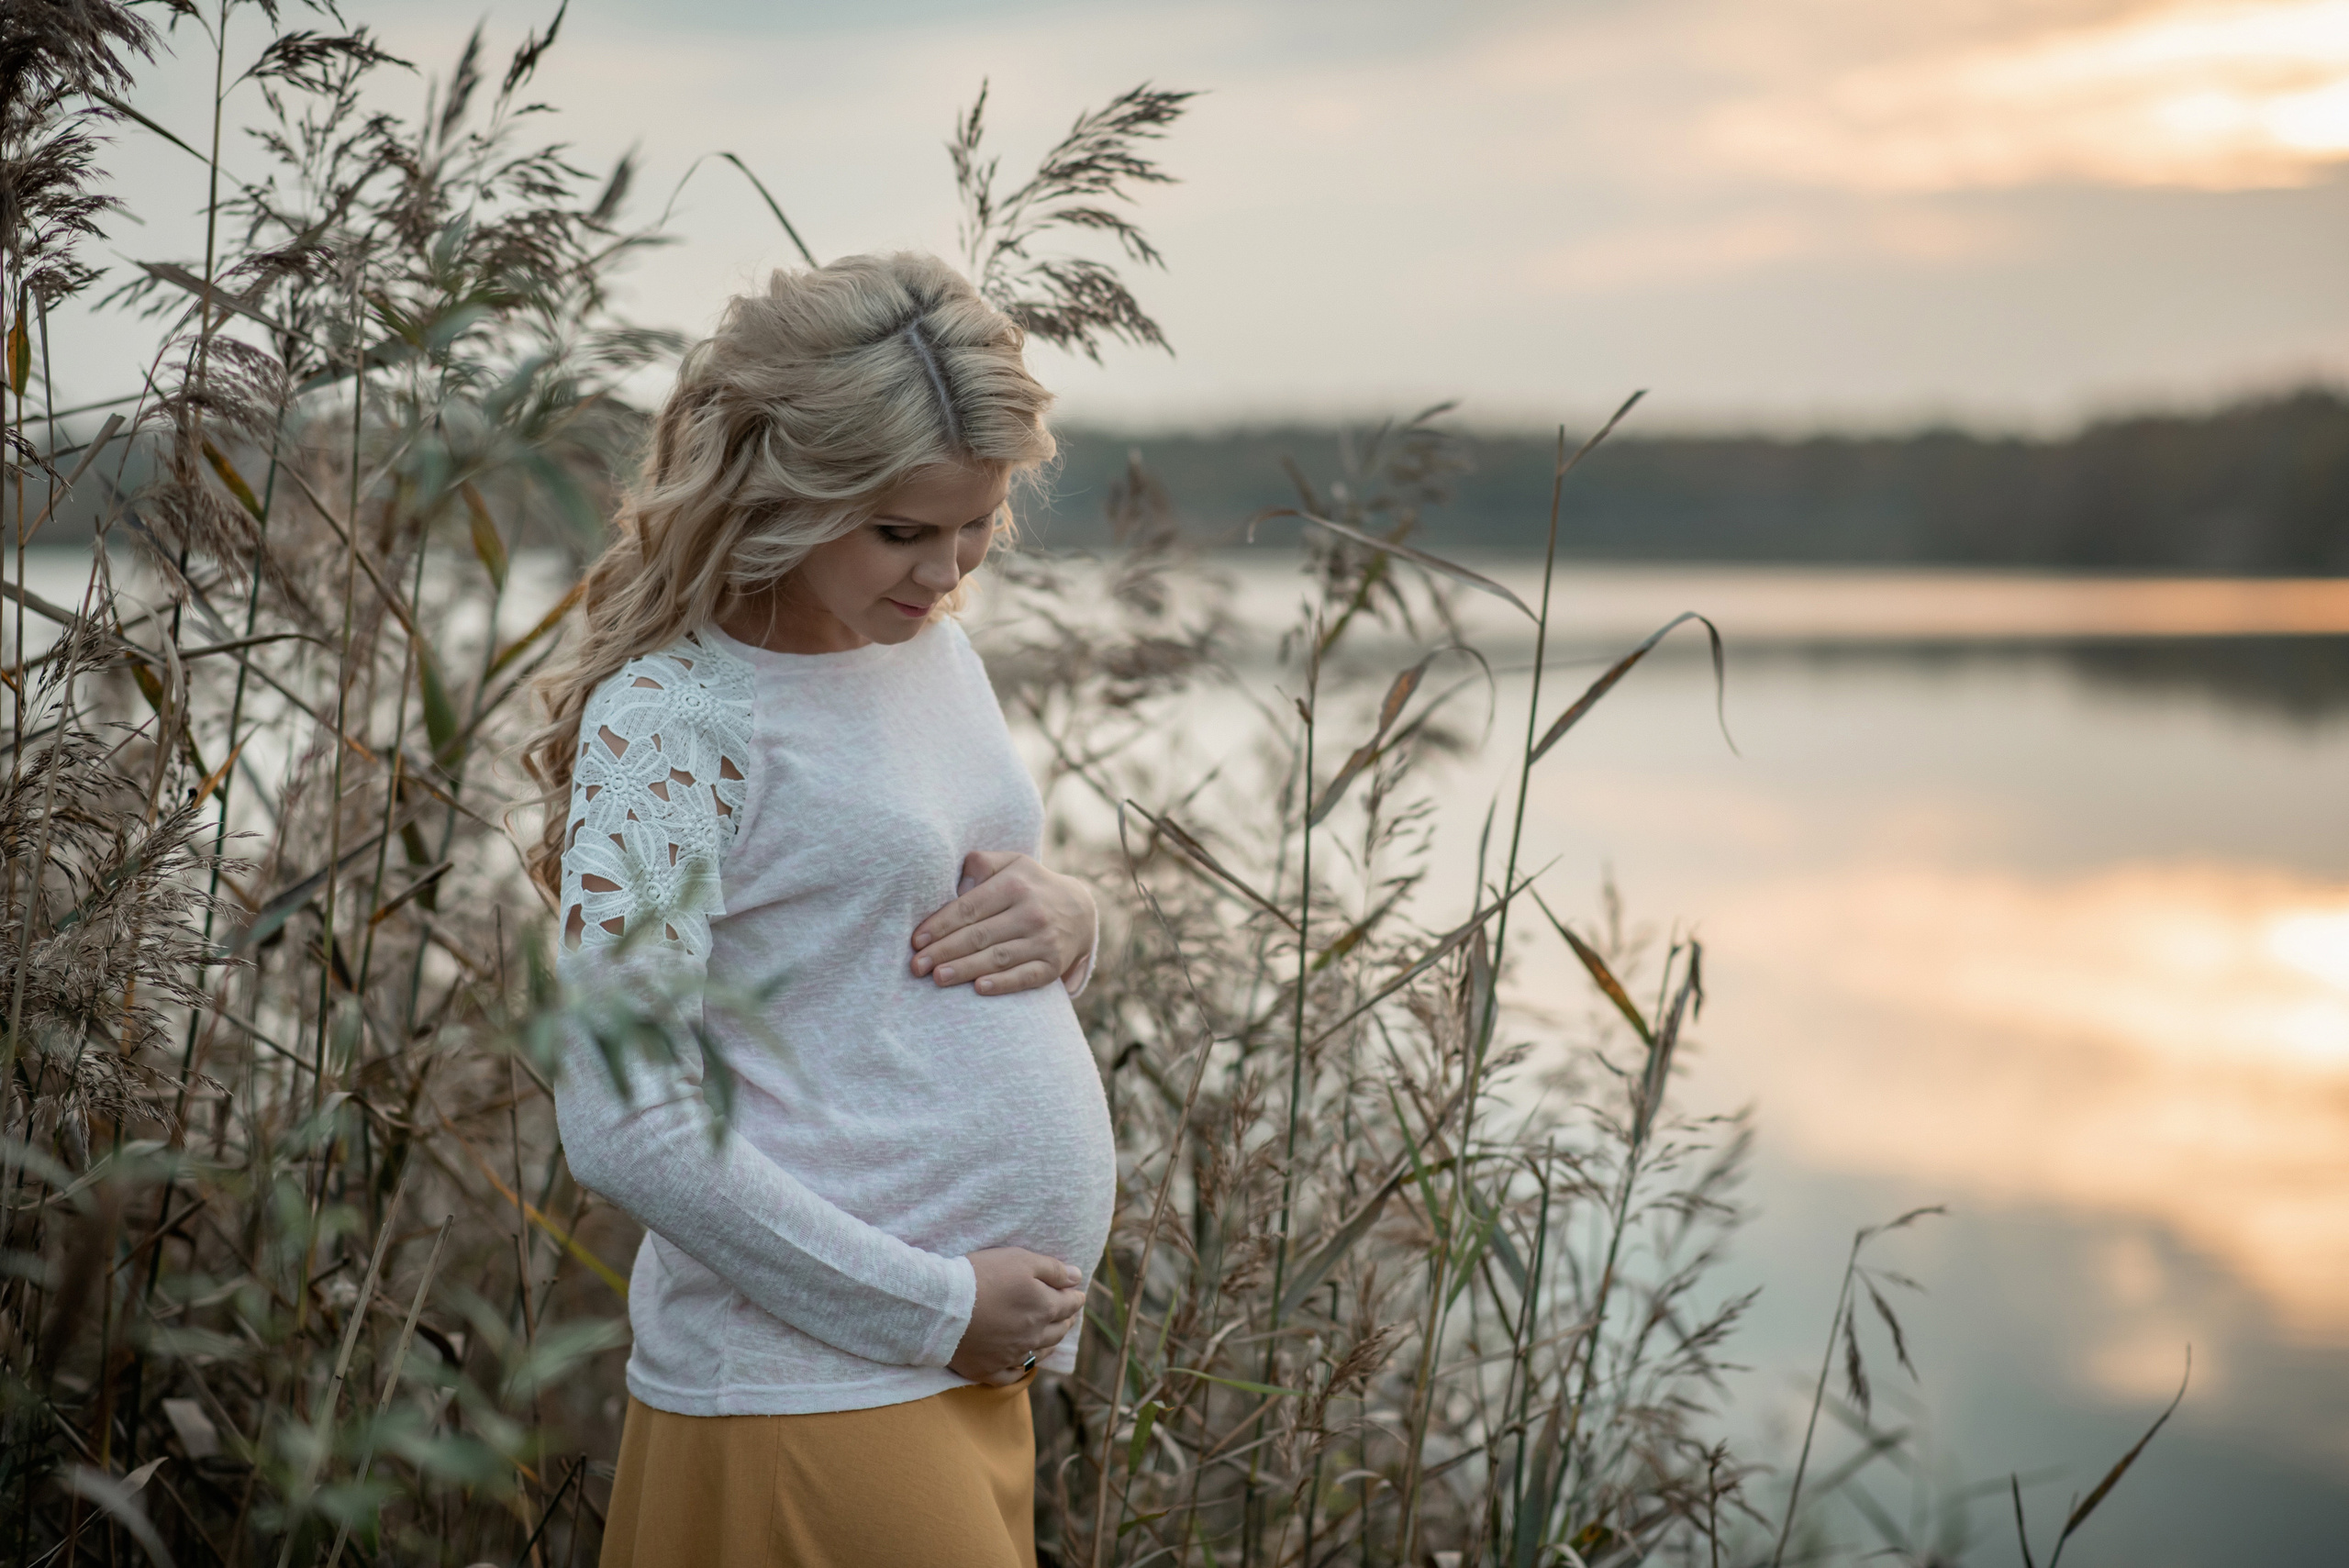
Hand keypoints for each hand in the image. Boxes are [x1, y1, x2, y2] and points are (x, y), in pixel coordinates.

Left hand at [911, 851, 1096, 995]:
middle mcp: (1032, 912)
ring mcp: (1044, 940)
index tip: (916, 940)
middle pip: (979, 935)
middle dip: (944, 951)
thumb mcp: (1012, 863)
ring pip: (998, 957)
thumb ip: (981, 864)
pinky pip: (1025, 977)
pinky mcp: (1053, 965)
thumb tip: (953, 880)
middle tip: (916, 966)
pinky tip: (979, 988)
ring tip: (938, 977)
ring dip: (965, 969)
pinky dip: (1003, 984)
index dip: (941, 925)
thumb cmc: (1030, 885)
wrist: (1080, 910)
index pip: (969, 907)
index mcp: (1015, 884)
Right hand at [949, 1248, 1084, 1384]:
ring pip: (1040, 1354)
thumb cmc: (982, 1276)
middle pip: (1058, 1331)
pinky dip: (1020, 1370)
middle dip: (1066, 1320)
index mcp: (1044, 1308)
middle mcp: (1033, 1336)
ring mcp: (1011, 1356)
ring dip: (1050, 1344)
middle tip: (1068, 1315)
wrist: (943, 1307)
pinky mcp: (988, 1370)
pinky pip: (1011, 1376)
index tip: (1078, 1295)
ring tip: (1053, 1338)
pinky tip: (1022, 1366)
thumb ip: (1052, 1269)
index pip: (1069, 1304)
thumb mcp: (1020, 1259)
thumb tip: (1077, 1277)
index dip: (1075, 1298)